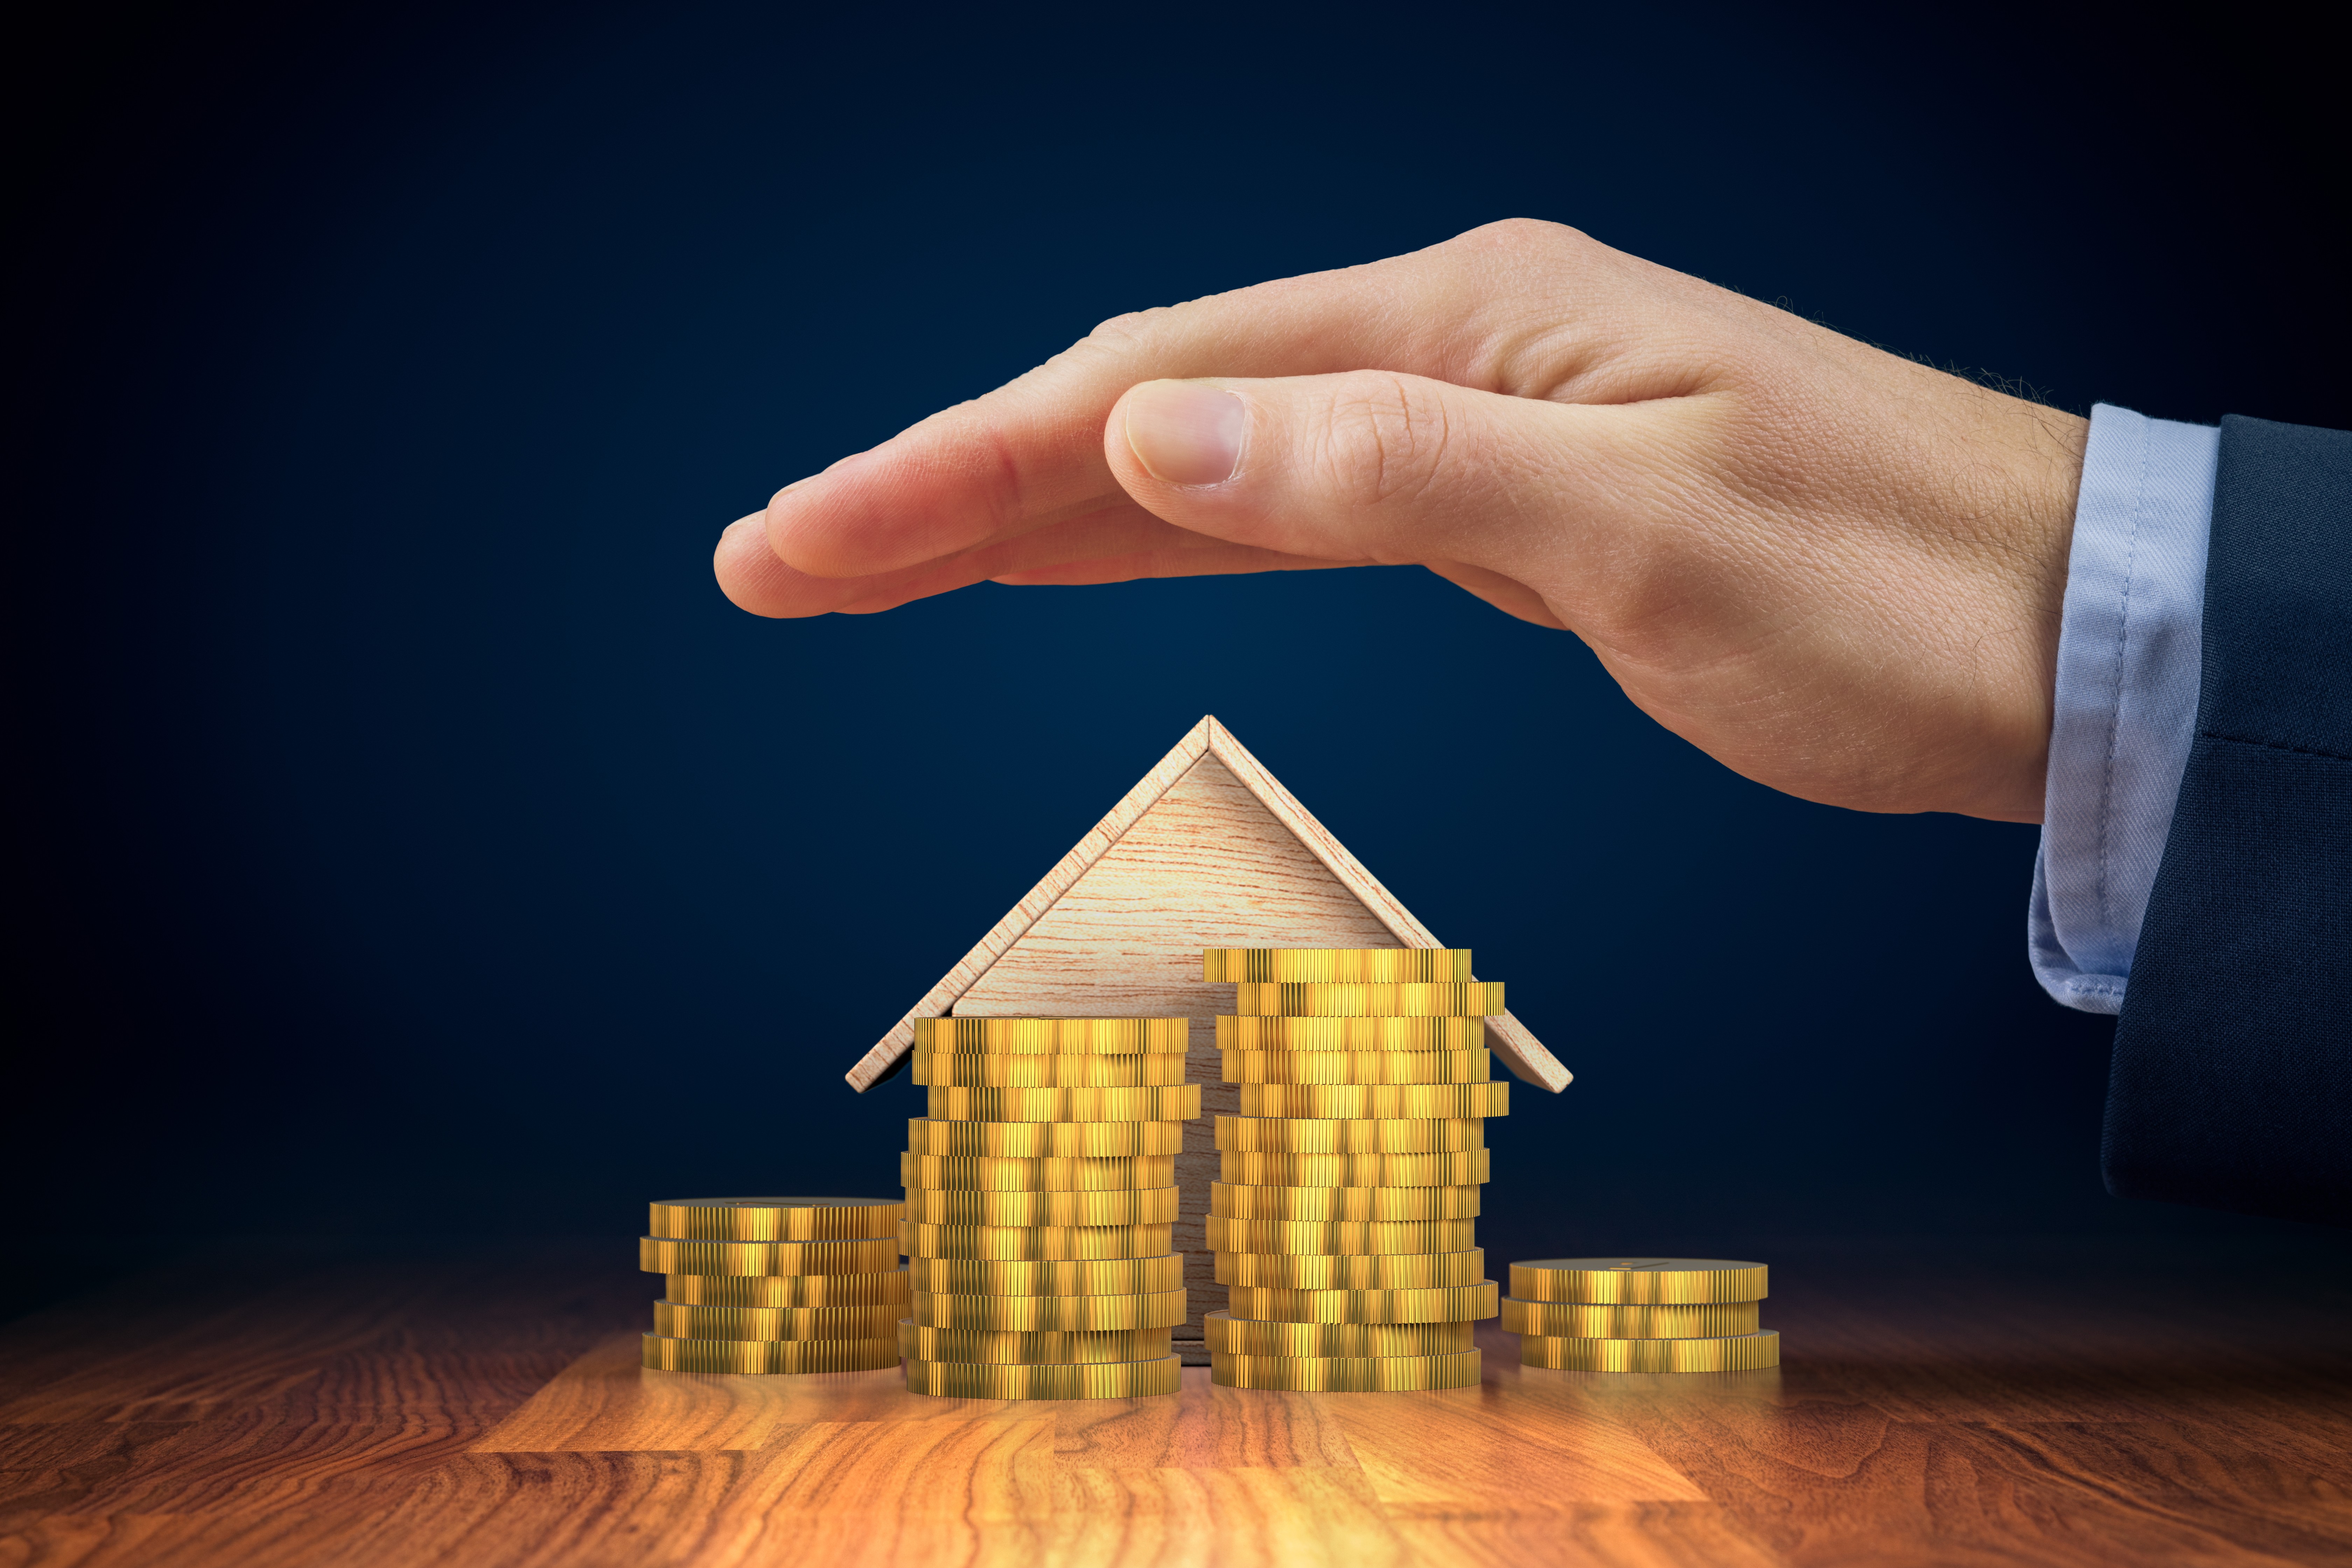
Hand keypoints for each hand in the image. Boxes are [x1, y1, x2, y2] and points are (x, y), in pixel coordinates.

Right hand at [714, 219, 2086, 821]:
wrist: (2050, 634)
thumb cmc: (1882, 584)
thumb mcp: (1644, 527)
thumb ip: (1393, 470)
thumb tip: (1153, 433)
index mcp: (1463, 322)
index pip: (1149, 385)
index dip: (959, 465)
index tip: (806, 543)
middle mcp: (1446, 345)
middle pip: (1140, 403)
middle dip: (947, 485)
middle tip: (774, 562)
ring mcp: (1464, 418)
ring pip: (1192, 454)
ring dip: (1027, 510)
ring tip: (874, 562)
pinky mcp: (1492, 498)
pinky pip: (1276, 505)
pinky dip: (1159, 531)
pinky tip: (1084, 543)